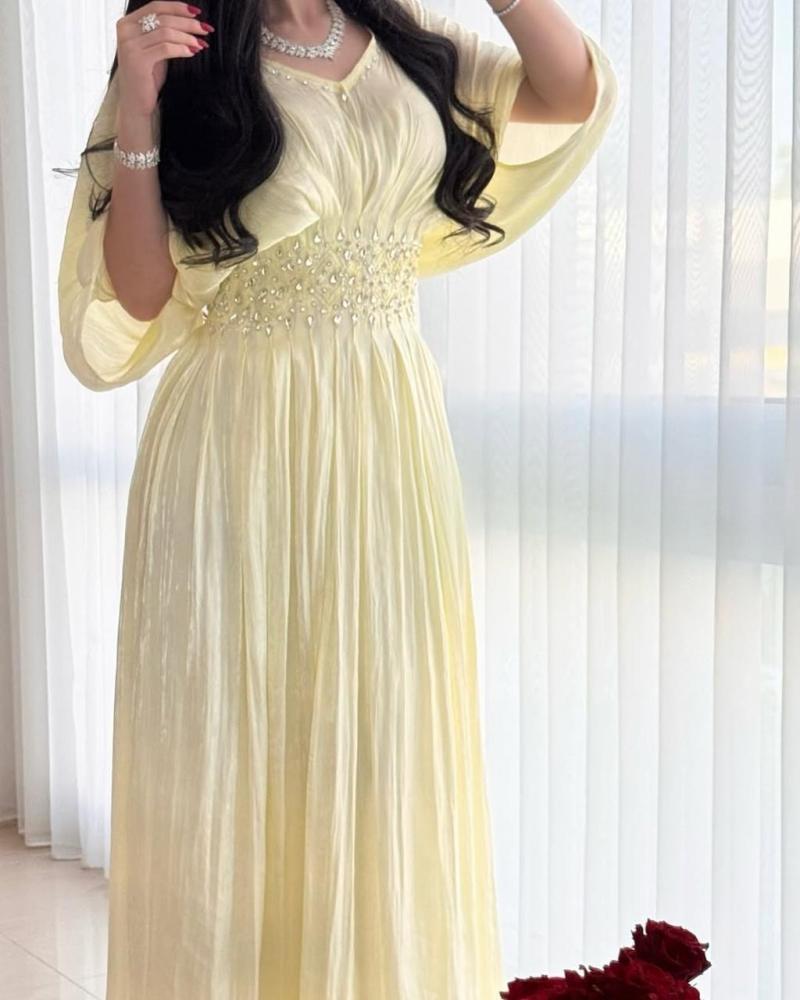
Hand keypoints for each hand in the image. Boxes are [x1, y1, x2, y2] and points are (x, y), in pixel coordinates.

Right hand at [115, 2, 212, 119]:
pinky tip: (192, 52)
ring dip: (187, 37)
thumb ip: (164, 33)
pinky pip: (166, 48)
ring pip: (166, 32)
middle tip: (205, 29)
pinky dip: (182, 49)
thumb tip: (190, 21)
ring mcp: (130, 45)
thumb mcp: (155, 49)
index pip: (156, 6)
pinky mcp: (137, 59)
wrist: (136, 102)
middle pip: (164, 18)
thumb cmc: (147, 76)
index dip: (178, 7)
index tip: (197, 13)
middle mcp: (126, 30)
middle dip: (188, 23)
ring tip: (201, 44)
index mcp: (128, 23)